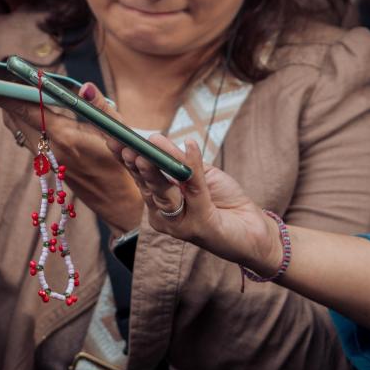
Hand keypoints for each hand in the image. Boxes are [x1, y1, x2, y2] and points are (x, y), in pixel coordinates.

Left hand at [0, 83, 140, 233]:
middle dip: (3, 97)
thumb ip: (99, 107)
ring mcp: (44, 159)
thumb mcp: (116, 133)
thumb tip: (84, 85)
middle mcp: (48, 149)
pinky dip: (21, 120)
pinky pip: (25, 137)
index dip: (3, 95)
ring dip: (11, 108)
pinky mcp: (45, 165)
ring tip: (8, 88)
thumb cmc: (121, 166)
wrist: (117, 202)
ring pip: (18, 128)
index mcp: (64, 138)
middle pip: (15, 118)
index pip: (25, 110)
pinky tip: (27, 109)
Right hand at [113, 134, 279, 270]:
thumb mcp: (200, 175)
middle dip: (136, 164)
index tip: (114, 139)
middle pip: (147, 186)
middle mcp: (163, 216)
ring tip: (149, 149)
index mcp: (159, 202)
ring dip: (155, 170)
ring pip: (164, 192)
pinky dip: (193, 166)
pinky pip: (195, 191)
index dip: (125, 158)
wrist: (254, 231)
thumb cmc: (225, 202)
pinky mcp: (200, 227)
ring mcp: (179, 224)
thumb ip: (178, 162)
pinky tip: (191, 146)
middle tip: (128, 146)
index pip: (138, 177)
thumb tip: (155, 140)